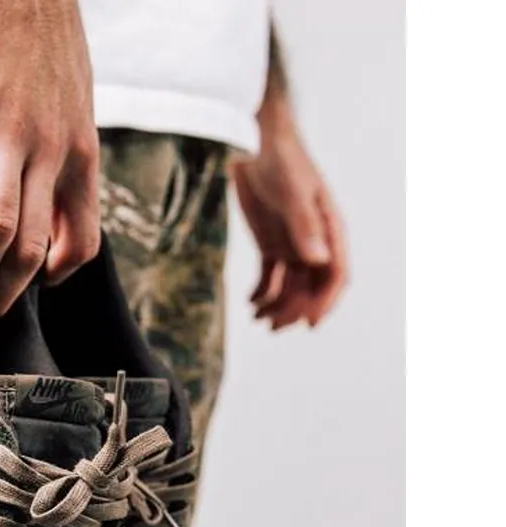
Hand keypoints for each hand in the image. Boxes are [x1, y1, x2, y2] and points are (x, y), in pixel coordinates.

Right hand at [0, 0, 99, 315]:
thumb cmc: (39, 45)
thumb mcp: (73, 110)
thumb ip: (60, 164)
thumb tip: (39, 216)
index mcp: (78, 156)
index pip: (82, 244)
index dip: (54, 279)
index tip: (27, 283)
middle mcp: (50, 151)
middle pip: (30, 254)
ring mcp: (8, 129)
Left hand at [233, 113, 348, 330]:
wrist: (255, 141)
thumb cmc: (282, 159)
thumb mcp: (293, 192)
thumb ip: (305, 226)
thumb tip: (318, 260)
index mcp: (329, 230)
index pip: (335, 275)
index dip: (326, 302)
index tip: (310, 323)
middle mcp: (314, 241)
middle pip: (311, 287)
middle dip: (295, 309)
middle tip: (272, 326)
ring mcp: (293, 244)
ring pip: (290, 286)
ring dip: (277, 306)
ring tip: (257, 319)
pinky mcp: (271, 243)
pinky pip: (271, 277)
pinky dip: (261, 293)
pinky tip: (250, 304)